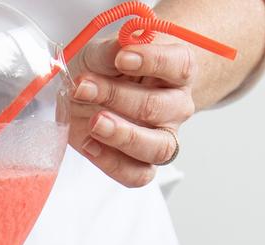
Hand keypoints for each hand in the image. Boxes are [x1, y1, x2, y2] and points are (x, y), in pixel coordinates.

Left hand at [68, 39, 196, 187]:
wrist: (90, 93)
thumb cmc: (104, 69)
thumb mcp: (102, 51)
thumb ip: (110, 51)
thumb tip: (119, 52)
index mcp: (176, 71)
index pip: (178, 66)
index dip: (152, 61)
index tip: (122, 57)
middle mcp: (176, 106)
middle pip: (159, 108)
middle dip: (118, 97)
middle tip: (85, 88)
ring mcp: (162, 137)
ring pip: (158, 148)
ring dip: (123, 136)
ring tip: (94, 122)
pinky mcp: (142, 163)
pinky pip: (137, 174)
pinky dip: (113, 163)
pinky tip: (90, 144)